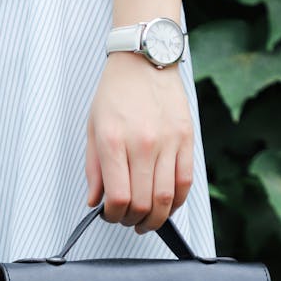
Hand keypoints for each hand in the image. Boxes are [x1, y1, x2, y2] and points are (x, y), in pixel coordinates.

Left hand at [84, 52, 193, 232]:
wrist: (144, 59)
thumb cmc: (116, 92)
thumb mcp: (93, 129)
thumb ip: (93, 170)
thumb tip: (95, 202)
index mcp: (113, 141)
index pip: (118, 197)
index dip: (114, 216)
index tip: (110, 215)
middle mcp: (142, 143)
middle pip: (143, 203)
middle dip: (133, 221)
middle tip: (128, 220)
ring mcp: (167, 141)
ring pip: (165, 198)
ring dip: (155, 218)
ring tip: (147, 220)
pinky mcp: (186, 138)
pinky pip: (185, 182)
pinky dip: (176, 202)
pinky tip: (166, 206)